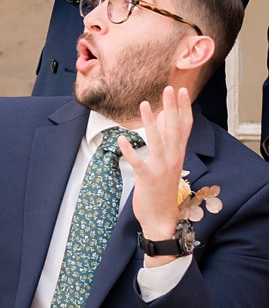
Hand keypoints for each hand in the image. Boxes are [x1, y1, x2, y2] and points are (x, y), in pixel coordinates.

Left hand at [119, 83, 194, 243]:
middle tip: (170, 88)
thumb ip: (166, 142)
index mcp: (178, 154)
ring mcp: (162, 168)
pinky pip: (139, 163)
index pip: (184, 127)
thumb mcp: (168, 163)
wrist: (162, 218)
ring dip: (150, 122)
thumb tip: (161, 120)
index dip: (184, 108)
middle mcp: (173, 159)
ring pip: (157, 141)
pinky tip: (122, 140)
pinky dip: (131, 151)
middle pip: (174, 129)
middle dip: (172, 108)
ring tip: (144, 104)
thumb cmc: (162, 189)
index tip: (183, 91)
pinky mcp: (148, 178)